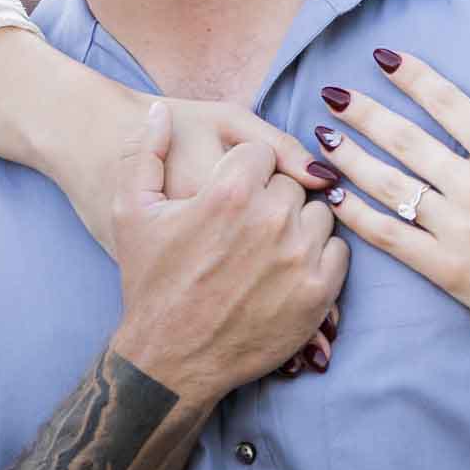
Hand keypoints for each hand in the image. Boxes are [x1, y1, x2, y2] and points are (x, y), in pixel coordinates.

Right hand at [108, 102, 348, 404]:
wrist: (169, 358)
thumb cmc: (150, 282)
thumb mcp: (131, 211)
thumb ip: (145, 152)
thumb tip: (159, 111)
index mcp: (229, 192)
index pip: (262, 153)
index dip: (245, 171)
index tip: (231, 193)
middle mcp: (270, 219)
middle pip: (292, 183)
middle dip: (273, 197)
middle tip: (247, 225)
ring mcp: (299, 256)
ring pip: (320, 213)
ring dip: (300, 224)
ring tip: (268, 246)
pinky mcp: (318, 291)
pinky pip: (338, 250)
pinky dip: (318, 255)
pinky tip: (287, 268)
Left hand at [311, 38, 469, 352]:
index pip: (448, 103)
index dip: (413, 77)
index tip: (383, 58)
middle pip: (406, 140)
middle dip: (364, 113)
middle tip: (331, 93)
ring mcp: (458, 230)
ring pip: (390, 186)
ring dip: (351, 159)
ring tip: (321, 139)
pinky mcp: (448, 270)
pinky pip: (392, 239)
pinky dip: (359, 218)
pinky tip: (336, 199)